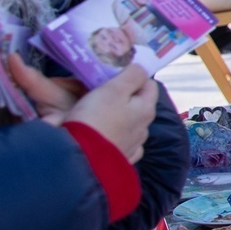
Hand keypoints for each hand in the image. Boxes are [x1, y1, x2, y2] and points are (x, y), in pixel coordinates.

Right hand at [13, 58, 153, 163]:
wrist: (80, 161)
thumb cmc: (97, 119)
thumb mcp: (114, 90)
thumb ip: (131, 76)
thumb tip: (141, 68)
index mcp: (146, 109)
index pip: (149, 85)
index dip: (134, 78)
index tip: (114, 77)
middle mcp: (144, 129)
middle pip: (138, 106)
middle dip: (123, 98)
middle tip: (101, 93)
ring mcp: (132, 147)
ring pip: (128, 125)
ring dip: (117, 118)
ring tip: (96, 114)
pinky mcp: (118, 161)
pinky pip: (118, 144)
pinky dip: (112, 138)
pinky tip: (100, 136)